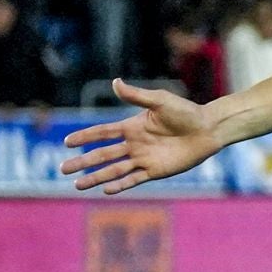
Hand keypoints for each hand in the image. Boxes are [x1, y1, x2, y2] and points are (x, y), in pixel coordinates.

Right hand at [60, 80, 223, 193]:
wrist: (208, 129)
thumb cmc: (186, 112)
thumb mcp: (160, 101)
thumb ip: (137, 96)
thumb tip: (115, 82)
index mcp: (132, 126)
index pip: (102, 133)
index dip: (84, 137)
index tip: (66, 142)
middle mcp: (134, 144)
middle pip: (102, 155)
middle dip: (82, 162)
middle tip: (62, 169)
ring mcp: (144, 159)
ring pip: (114, 170)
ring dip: (96, 177)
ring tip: (77, 185)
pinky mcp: (156, 171)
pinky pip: (134, 179)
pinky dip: (120, 184)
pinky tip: (106, 189)